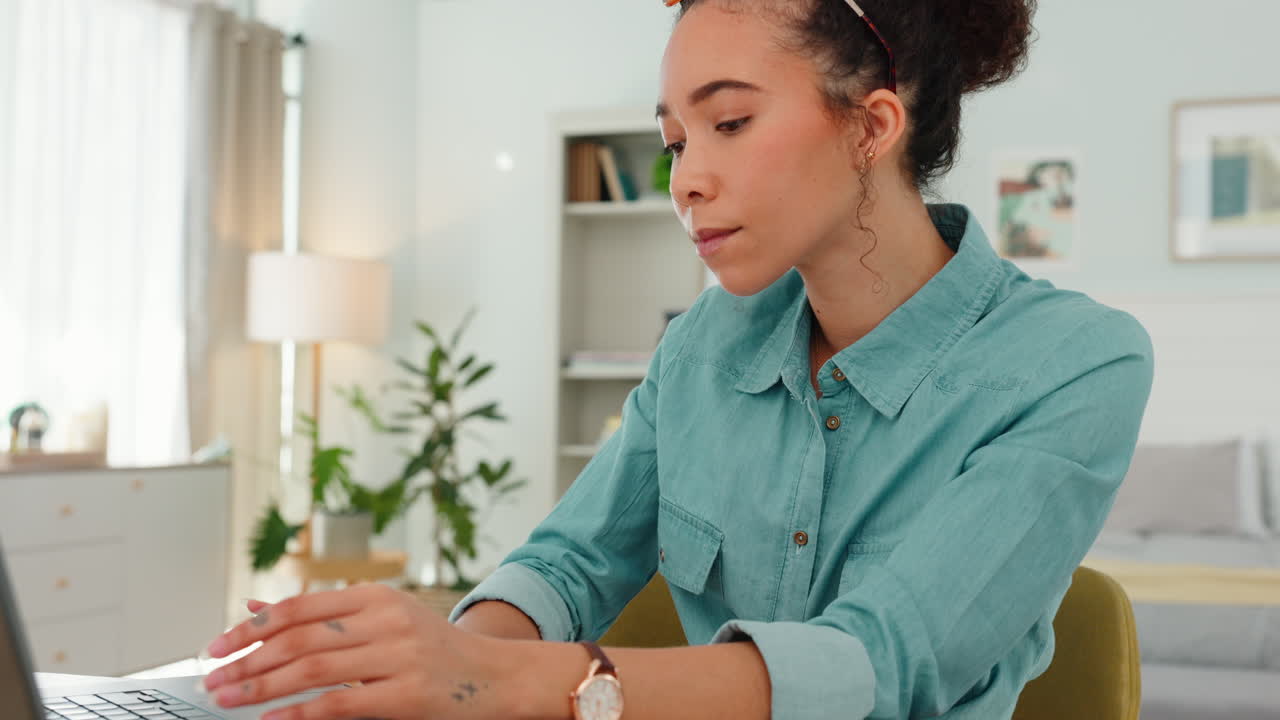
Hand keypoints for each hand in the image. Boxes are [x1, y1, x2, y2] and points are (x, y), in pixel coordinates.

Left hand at [201, 583, 515, 719]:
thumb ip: (322, 615)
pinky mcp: (407, 694)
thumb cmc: (436, 652)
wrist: (499, 677)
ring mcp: (399, 655)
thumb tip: (254, 606)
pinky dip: (299, 712)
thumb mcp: (382, 620)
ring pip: (312, 669)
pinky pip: (340, 703)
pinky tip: (272, 718)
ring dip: (262, 686)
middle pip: (299, 638)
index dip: (251, 627)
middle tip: (212, 680)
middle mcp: (387, 619)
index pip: (299, 607)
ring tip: (229, 700)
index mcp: (376, 596)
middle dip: (247, 661)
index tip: (217, 646)